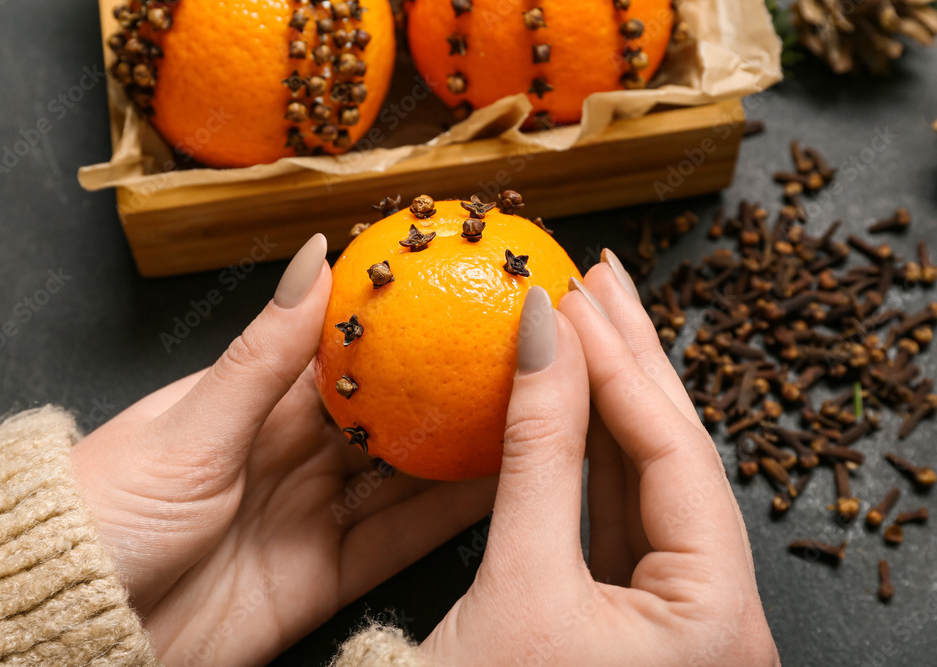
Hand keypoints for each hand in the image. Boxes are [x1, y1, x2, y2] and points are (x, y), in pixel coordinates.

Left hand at [71, 234, 495, 666]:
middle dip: (447, 385)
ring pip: (405, 475)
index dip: (401, 324)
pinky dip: (450, 516)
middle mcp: (291, 454)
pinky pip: (399, 539)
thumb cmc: (107, 515)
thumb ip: (265, 354)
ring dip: (464, 449)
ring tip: (530, 411)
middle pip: (388, 413)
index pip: (344, 352)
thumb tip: (313, 257)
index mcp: (253, 404)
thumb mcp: (192, 429)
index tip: (459, 290)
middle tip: (515, 354)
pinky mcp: (324, 575)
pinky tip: (501, 486)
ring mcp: (311, 514)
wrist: (70, 629)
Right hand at [420, 257, 778, 665]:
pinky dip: (585, 451)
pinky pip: (614, 513)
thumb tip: (541, 333)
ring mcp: (673, 615)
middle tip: (597, 281)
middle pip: (673, 458)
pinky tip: (564, 397)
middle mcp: (712, 620)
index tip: (573, 294)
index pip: (677, 457)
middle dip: (630, 361)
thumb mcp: (514, 578)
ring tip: (580, 319)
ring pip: (643, 480)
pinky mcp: (628, 611)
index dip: (620, 365)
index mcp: (715, 624)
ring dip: (605, 398)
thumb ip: (537, 448)